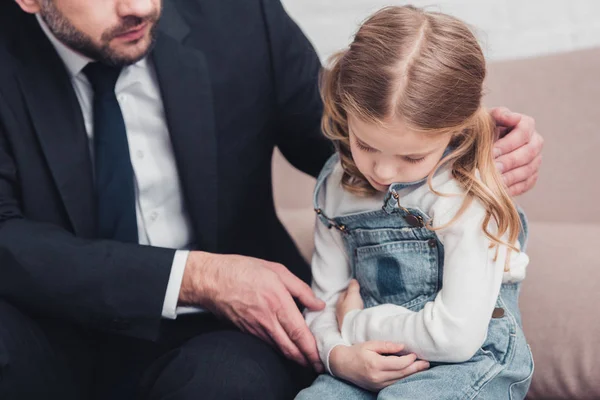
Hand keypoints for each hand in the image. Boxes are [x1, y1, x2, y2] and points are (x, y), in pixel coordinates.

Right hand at [180, 251, 325, 371]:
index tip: (321, 356)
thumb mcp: (277, 270)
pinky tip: (288, 348)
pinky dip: (281, 349)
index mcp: (278, 302)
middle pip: (290, 348)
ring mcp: (256, 328)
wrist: (212, 280)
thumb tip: (318, 304)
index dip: (311, 349)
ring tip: (307, 360)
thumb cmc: (243, 270)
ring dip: (295, 357)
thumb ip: (301, 289)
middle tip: (318, 365)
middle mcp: (267, 320)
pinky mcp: (247, 332)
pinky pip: (268, 344)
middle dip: (306, 360)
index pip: (298, 333)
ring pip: (279, 349)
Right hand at [329, 342, 429, 391]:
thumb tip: (402, 346)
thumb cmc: (356, 352)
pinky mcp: (377, 388)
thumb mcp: (370, 344)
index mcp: (375, 364)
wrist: (342, 364)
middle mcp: (377, 376)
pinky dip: (403, 379)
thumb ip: (387, 345)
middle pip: (401, 374)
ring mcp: (377, 384)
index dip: (409, 360)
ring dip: (412, 375)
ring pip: (399, 381)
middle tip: (426, 363)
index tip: (415, 354)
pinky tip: (410, 374)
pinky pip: (394, 385)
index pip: (398, 364)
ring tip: (422, 368)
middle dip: (416, 368)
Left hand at [336, 279, 363, 328]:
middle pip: (345, 303)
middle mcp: (339, 311)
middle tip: (358, 297)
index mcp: (339, 302)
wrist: (353, 327)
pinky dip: (355, 314)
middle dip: (350, 299)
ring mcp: (343, 319)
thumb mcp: (353, 295)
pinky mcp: (348, 325)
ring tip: (359, 305)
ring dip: (352, 307)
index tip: (354, 289)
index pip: (343, 294)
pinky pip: (352, 317)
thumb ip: (353, 287)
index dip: (349, 290)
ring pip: (348, 310)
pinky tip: (359, 314)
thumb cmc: (351, 309)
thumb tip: (352, 280)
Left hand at [490, 107, 543, 195]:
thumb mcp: (486, 119)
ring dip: (511, 177)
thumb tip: (513, 117)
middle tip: (494, 169)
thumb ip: (498, 115)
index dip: (508, 144)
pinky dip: (513, 188)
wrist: (478, 147)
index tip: (492, 152)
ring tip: (496, 182)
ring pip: (528, 170)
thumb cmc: (482, 131)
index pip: (523, 133)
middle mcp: (535, 142)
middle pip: (528, 153)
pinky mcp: (531, 176)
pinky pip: (526, 184)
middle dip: (510, 161)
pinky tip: (500, 191)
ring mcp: (535, 160)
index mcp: (526, 124)